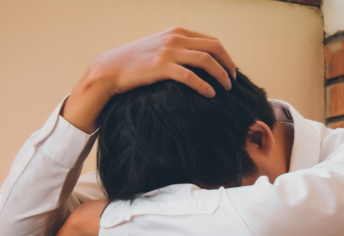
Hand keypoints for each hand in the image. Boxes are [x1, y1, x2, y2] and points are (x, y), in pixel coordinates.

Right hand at [62, 27, 237, 131]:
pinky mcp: (161, 67)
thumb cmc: (135, 62)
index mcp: (177, 32)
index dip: (225, 56)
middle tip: (233, 80)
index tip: (230, 70)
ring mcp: (168, 51)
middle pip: (214, 48)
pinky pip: (190, 76)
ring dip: (220, 75)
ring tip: (226, 89)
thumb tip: (197, 61)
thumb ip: (177, 49)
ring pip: (206, 60)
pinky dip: (203, 85)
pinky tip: (210, 95)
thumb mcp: (159, 48)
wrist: (110, 68)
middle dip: (228, 64)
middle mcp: (175, 38)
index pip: (211, 40)